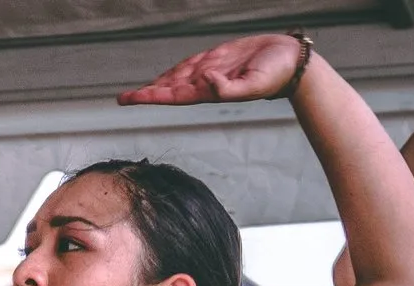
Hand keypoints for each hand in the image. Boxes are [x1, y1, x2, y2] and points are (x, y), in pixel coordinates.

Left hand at [121, 34, 310, 106]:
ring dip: (159, 82)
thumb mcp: (251, 85)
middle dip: (147, 92)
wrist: (290, 62)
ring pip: (178, 76)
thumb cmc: (274, 76)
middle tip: (123, 98)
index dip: (148, 96)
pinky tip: (167, 76)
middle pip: (168, 87)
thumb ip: (227, 88)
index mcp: (208, 92)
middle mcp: (205, 82)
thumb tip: (205, 79)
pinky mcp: (220, 57)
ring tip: (139, 90)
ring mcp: (212, 70)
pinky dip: (177, 69)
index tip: (127, 99)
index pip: (170, 95)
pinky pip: (193, 64)